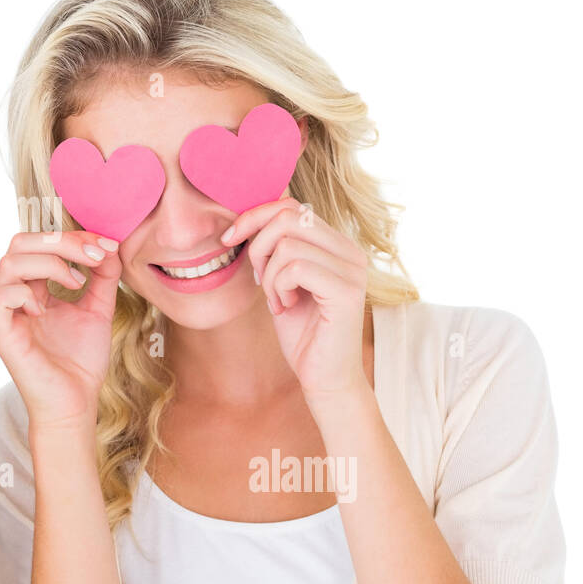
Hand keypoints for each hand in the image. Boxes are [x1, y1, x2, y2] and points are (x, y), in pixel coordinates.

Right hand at [0, 230, 121, 429]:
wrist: (76, 401)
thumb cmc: (80, 361)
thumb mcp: (98, 309)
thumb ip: (103, 277)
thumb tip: (109, 247)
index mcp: (33, 287)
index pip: (42, 243)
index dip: (74, 237)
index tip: (107, 246)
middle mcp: (15, 295)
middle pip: (20, 243)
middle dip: (60, 241)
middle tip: (94, 256)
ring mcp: (5, 313)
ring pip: (8, 262)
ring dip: (49, 263)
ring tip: (76, 283)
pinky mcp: (0, 333)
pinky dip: (26, 293)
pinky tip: (47, 309)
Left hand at [225, 197, 370, 400]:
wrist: (324, 378)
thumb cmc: (302, 332)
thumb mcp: (282, 281)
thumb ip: (276, 249)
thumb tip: (247, 218)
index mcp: (337, 244)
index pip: (292, 206)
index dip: (254, 217)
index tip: (230, 239)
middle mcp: (350, 251)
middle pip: (288, 217)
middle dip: (258, 246)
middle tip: (260, 279)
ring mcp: (352, 269)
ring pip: (287, 244)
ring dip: (269, 275)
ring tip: (278, 300)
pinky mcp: (346, 291)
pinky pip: (295, 267)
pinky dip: (279, 287)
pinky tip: (285, 307)